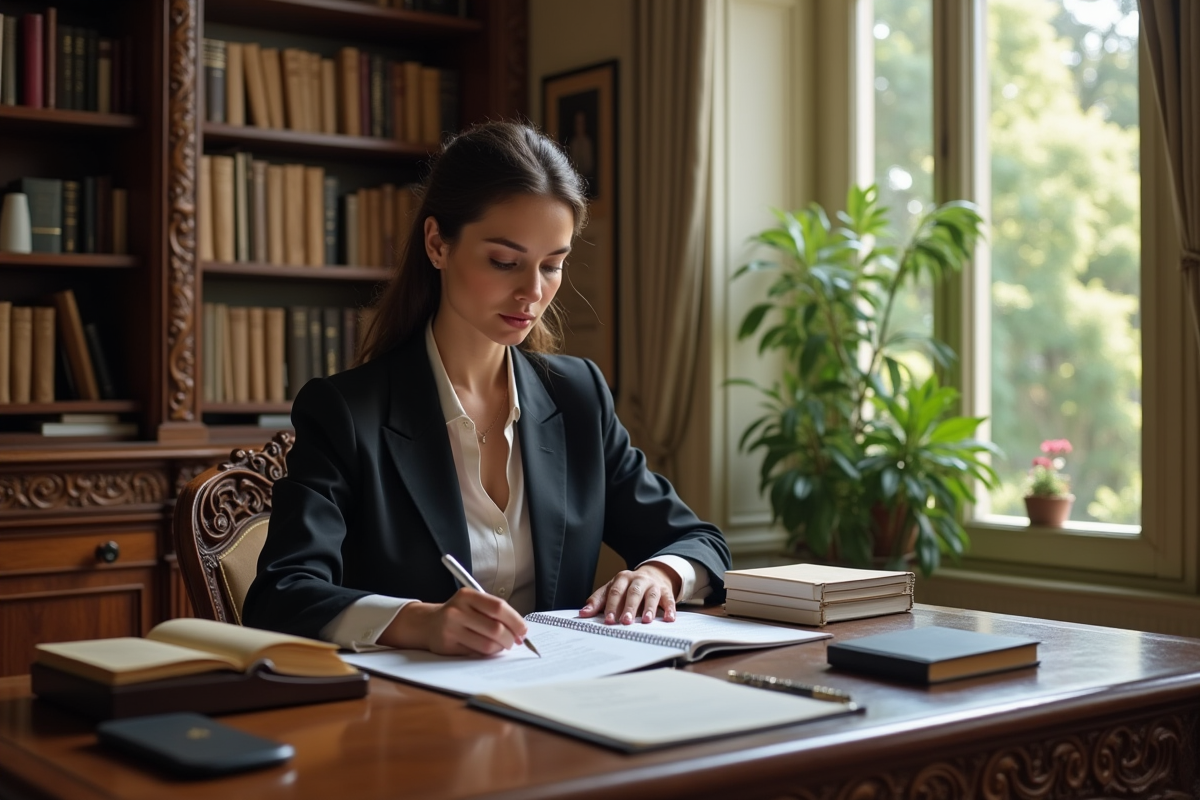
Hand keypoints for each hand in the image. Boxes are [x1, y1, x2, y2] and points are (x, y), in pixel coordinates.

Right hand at [381, 588, 527, 655]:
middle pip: (495, 628)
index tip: (523, 630)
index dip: (515, 620)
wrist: (428, 623)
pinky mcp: (447, 645)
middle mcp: (457, 610)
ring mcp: (451, 628)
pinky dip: (487, 653)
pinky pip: (475, 653)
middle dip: (510, 638)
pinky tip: (487, 649)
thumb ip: (494, 612)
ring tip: (501, 645)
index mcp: (467, 595)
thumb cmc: (459, 613)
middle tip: (514, 641)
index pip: (499, 607)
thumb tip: (520, 630)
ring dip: (500, 648)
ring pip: (487, 644)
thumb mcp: (473, 603)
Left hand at [580, 563, 681, 624]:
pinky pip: (669, 600)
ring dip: (649, 608)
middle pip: (633, 593)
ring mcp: (653, 585)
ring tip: (646, 621)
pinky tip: (669, 619)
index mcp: (622, 578)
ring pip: (651, 596)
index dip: (611, 606)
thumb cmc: (628, 587)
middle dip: (629, 607)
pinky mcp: (666, 592)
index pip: (615, 591)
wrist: (653, 574)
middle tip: (625, 622)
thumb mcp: (612, 589)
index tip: (608, 620)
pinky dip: (670, 609)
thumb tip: (583, 613)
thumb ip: (598, 601)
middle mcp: (638, 580)